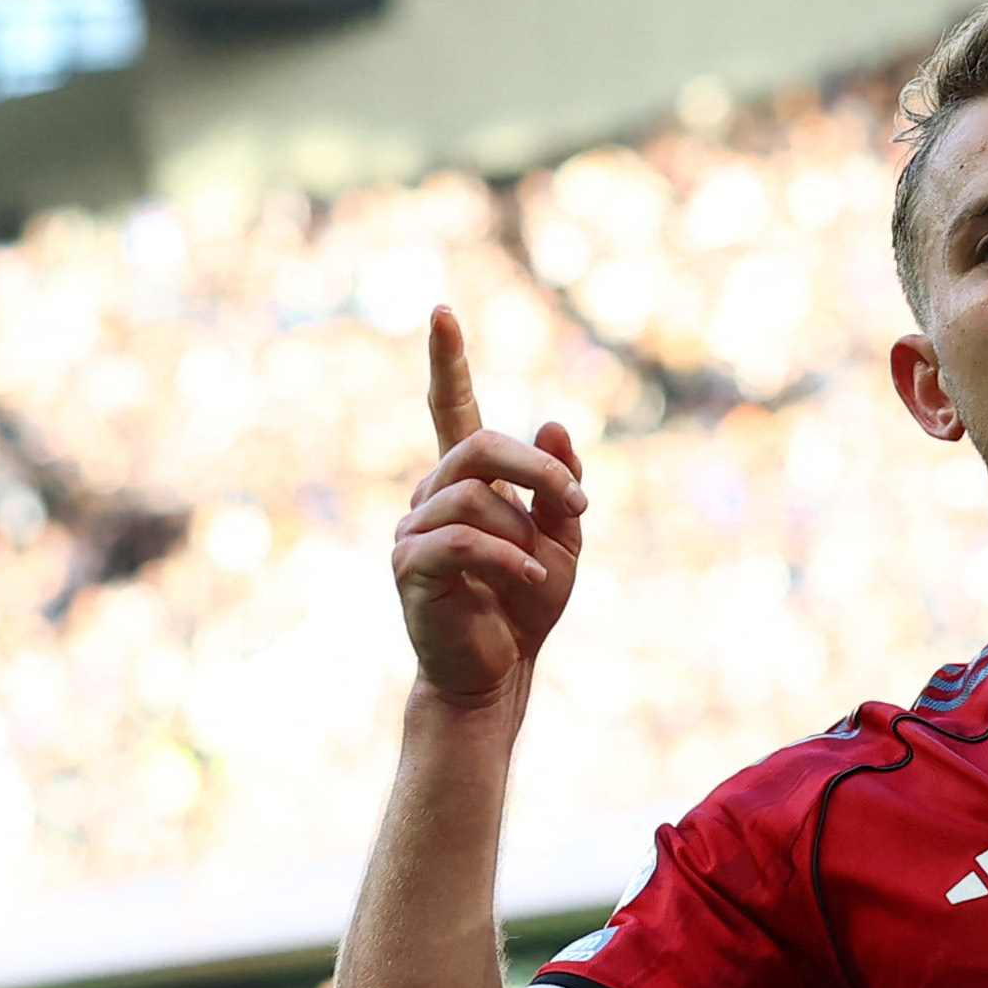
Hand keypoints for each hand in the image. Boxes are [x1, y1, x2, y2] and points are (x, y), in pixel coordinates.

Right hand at [390, 306, 586, 711]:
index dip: (448, 364)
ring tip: (542, 569)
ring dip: (524, 529)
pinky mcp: (411, 567)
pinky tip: (533, 582)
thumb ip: (559, 488)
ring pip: (472, 494)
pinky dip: (508, 559)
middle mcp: (431, 495)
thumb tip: (553, 424)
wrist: (497, 675)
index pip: (452, 411)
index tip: (443, 312)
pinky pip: (462, 541)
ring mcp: (414, 529)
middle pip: (478, 446)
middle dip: (536, 467)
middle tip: (576, 500)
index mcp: (466, 483)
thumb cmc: (524, 609)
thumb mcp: (561, 544)